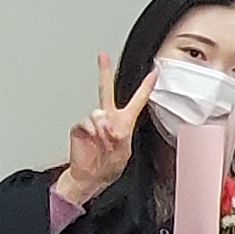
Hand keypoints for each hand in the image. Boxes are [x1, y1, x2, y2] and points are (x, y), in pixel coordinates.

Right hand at [56, 53, 140, 208]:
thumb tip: (107, 124)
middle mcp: (108, 117)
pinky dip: (92, 132)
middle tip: (102, 56)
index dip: (146, 87)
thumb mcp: (123, 153)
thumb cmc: (109, 166)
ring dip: (103, 128)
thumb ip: (119, 137)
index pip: (137, 100)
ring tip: (105, 141)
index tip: (154, 73)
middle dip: (104, 71)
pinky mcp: (81, 127)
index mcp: (124, 121)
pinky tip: (94, 140)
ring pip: (98, 113)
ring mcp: (94, 121)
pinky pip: (86, 122)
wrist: (90, 177)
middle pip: (106, 89)